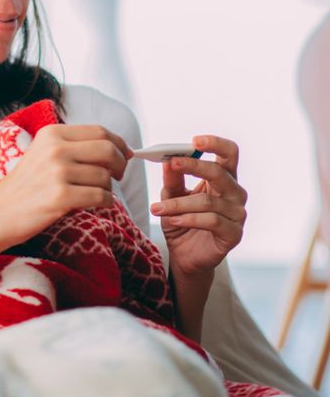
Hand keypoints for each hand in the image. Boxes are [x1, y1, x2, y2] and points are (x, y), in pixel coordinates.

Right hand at [0, 123, 131, 250]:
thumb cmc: (26, 186)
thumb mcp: (44, 153)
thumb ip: (74, 147)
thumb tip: (118, 148)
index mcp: (52, 133)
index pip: (99, 131)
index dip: (118, 143)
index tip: (125, 154)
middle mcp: (55, 149)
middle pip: (107, 150)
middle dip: (121, 164)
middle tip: (118, 175)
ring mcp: (58, 172)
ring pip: (105, 176)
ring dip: (108, 188)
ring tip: (95, 193)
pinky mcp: (61, 196)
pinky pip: (101, 197)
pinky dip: (105, 202)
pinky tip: (95, 204)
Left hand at [151, 135, 246, 277]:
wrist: (185, 255)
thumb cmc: (182, 221)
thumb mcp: (171, 196)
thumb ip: (173, 179)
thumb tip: (168, 160)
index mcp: (223, 178)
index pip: (229, 153)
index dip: (215, 143)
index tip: (194, 140)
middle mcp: (235, 193)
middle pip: (220, 172)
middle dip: (194, 166)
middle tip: (173, 163)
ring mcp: (237, 214)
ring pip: (208, 201)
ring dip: (179, 203)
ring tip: (158, 208)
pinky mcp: (234, 234)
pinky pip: (212, 220)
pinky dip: (189, 218)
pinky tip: (174, 219)